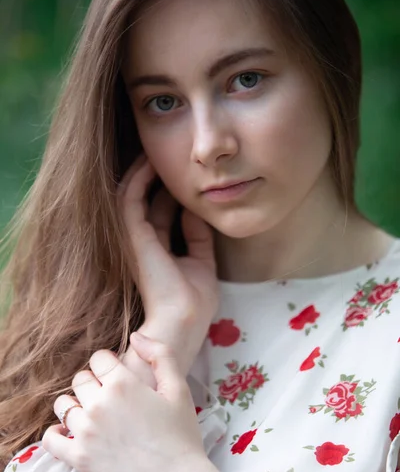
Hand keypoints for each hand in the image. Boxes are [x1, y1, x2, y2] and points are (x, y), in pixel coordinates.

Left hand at [44, 333, 222, 471]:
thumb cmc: (181, 435)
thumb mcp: (179, 388)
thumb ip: (160, 355)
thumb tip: (136, 334)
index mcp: (123, 384)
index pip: (99, 358)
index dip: (109, 364)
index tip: (117, 376)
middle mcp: (99, 403)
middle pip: (80, 379)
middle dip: (93, 383)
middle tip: (109, 398)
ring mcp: (85, 431)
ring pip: (63, 405)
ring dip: (75, 405)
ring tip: (91, 415)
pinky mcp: (78, 457)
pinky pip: (50, 438)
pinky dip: (56, 433)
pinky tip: (69, 433)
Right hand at [118, 155, 218, 376]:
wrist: (184, 320)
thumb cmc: (194, 300)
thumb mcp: (202, 262)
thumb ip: (198, 236)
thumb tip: (196, 210)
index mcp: (159, 251)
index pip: (159, 213)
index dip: (169, 191)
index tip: (182, 171)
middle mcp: (143, 243)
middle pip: (146, 201)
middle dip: (155, 177)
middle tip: (168, 154)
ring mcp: (135, 239)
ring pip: (131, 196)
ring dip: (141, 173)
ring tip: (154, 151)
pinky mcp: (132, 236)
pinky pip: (130, 199)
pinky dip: (138, 179)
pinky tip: (150, 163)